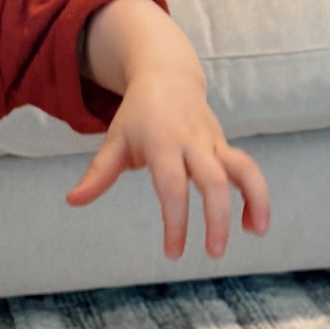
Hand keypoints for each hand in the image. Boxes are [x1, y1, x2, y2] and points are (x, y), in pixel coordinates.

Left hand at [65, 72, 270, 258]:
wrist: (167, 75)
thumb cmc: (138, 115)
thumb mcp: (115, 140)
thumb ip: (98, 174)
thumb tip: (72, 201)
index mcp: (161, 142)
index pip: (172, 187)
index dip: (175, 222)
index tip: (173, 253)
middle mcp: (192, 142)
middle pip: (212, 180)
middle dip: (217, 218)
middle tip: (213, 253)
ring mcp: (212, 142)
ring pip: (243, 168)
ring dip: (255, 199)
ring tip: (257, 232)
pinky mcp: (224, 145)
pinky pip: (246, 169)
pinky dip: (255, 194)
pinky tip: (253, 222)